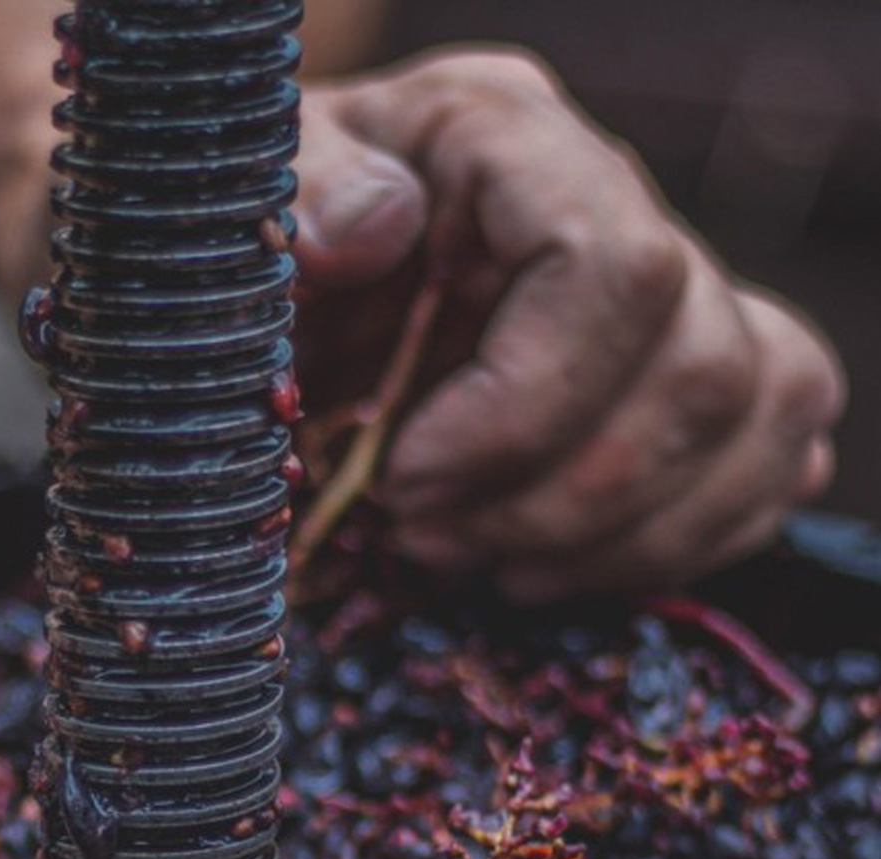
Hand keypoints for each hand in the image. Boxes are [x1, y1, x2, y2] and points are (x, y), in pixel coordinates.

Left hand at [291, 48, 847, 600]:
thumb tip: (377, 225)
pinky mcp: (679, 377)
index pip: (613, 271)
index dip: (523, 409)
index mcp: (504, 142)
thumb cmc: (254, 257)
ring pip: (752, 417)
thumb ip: (305, 197)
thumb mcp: (240, 211)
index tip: (405, 481)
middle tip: (421, 536)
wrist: (275, 299)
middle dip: (559, 499)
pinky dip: (672, 542)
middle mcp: (608, 205)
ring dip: (616, 536)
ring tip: (477, 561)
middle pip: (699, 369)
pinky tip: (548, 564)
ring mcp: (662, 292)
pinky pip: (769, 456)